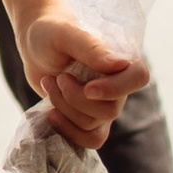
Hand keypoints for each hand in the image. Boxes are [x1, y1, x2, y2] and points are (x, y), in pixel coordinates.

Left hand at [22, 12, 142, 148]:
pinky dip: (67, 131)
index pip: (138, 77)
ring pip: (92, 125)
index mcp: (121, 59)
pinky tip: (51, 113)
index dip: (115, 89)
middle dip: (75, 98)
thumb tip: (121, 64)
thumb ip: (90, 48)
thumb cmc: (51, 32)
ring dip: (63, 107)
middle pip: (110, 110)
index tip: (88, 88)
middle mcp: (118, 85)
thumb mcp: (64, 34)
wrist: (34, 45)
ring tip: (50, 84)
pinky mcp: (88, 119)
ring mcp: (104, 105)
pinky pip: (89, 140)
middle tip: (58, 78)